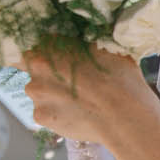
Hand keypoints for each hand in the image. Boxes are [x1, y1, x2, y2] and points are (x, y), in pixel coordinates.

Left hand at [23, 46, 151, 148]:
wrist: (124, 116)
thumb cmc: (120, 79)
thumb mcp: (105, 48)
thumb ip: (83, 45)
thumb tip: (82, 42)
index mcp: (49, 45)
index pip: (34, 43)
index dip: (47, 51)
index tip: (59, 58)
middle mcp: (36, 68)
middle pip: (35, 68)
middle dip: (50, 73)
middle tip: (74, 80)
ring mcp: (36, 94)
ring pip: (40, 92)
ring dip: (53, 94)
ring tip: (79, 100)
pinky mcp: (41, 117)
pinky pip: (45, 112)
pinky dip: (57, 113)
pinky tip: (77, 114)